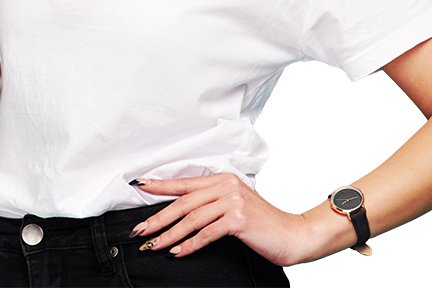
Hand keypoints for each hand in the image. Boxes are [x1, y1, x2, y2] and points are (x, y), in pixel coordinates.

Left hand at [130, 174, 308, 267]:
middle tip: (140, 230)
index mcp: (222, 179)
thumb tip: (180, 212)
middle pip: (183, 202)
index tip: (139, 185)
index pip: (184, 182)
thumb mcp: (234, 206)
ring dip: (170, 234)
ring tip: (154, 245)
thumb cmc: (262, 224)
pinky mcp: (238, 219)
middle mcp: (226, 186)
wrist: (292, 235)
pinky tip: (178, 252)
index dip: (160, 185)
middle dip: (158, 217)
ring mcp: (232, 201)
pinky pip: (206, 233)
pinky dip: (190, 244)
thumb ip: (211, 203)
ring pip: (192, 219)